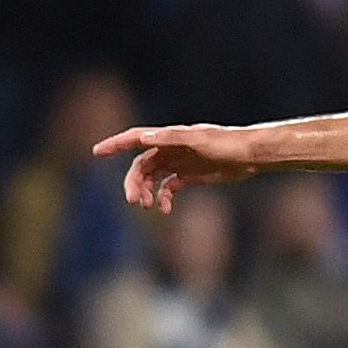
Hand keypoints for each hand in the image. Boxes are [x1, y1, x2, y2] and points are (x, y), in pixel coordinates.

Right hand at [91, 124, 262, 211]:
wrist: (250, 155)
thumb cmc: (227, 143)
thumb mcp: (200, 140)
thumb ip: (172, 138)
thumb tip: (145, 138)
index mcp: (169, 137)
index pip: (135, 138)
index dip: (115, 144)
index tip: (97, 152)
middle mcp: (170, 149)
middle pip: (141, 165)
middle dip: (134, 183)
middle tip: (133, 201)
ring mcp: (179, 163)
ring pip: (153, 178)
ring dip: (146, 192)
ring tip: (147, 206)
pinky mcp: (190, 176)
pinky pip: (168, 188)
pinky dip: (163, 198)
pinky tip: (165, 210)